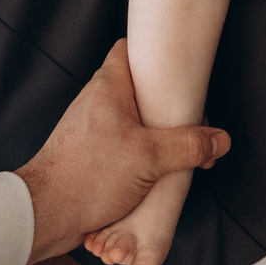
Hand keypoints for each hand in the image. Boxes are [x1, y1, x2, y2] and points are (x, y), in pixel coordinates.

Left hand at [15, 41, 230, 264]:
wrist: (46, 215)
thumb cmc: (88, 176)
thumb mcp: (149, 158)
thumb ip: (188, 146)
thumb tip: (219, 141)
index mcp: (108, 87)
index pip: (129, 48)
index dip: (156, 51)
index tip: (182, 63)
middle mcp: (98, 102)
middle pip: (141, 89)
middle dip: (170, 106)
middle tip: (193, 124)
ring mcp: (94, 129)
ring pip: (136, 121)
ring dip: (160, 137)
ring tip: (183, 155)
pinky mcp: (92, 155)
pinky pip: (126, 145)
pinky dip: (145, 155)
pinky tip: (161, 174)